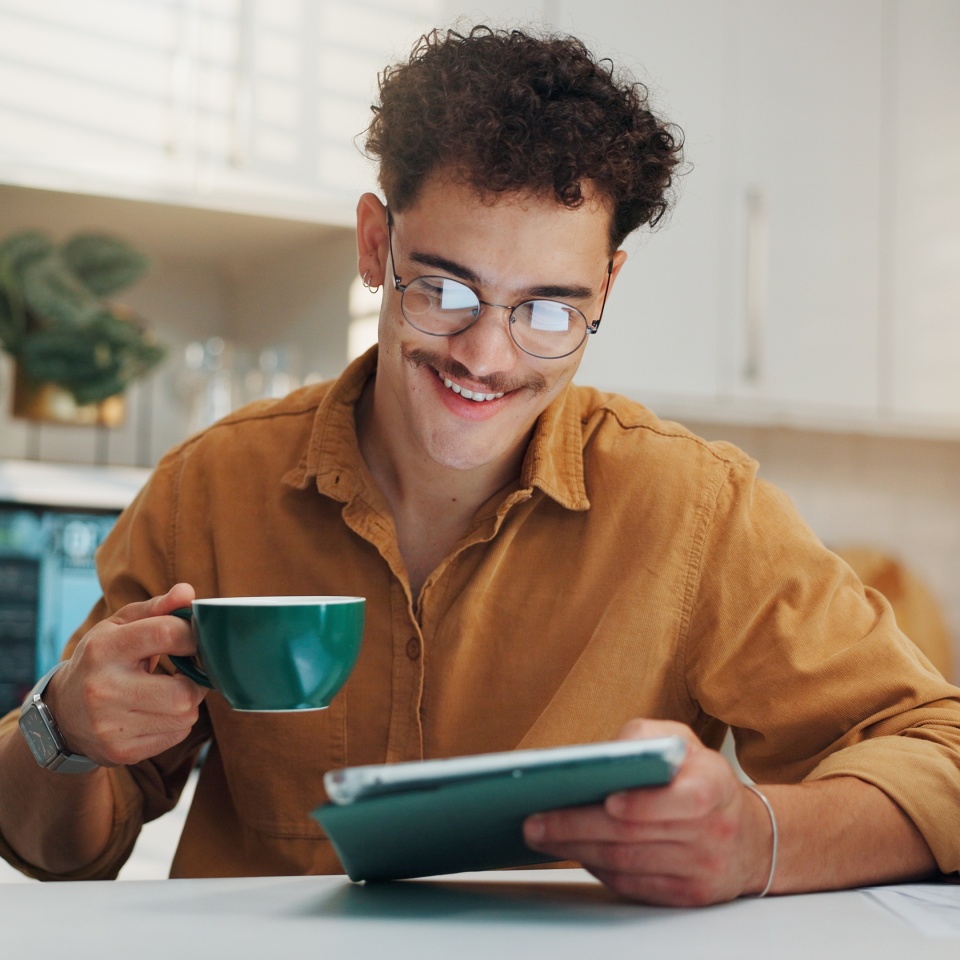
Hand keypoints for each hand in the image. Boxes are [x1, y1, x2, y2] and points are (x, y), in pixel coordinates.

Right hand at [42, 584, 207, 767]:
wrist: (62, 714)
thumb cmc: (101, 660)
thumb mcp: (119, 626)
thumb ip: (157, 608)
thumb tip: (188, 592)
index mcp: (104, 649)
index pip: (165, 634)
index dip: (192, 635)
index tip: (195, 640)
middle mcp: (104, 689)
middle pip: (183, 691)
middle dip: (196, 680)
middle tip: (188, 673)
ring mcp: (110, 725)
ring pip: (185, 716)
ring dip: (188, 702)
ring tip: (169, 692)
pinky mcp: (121, 752)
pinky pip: (176, 736)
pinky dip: (177, 723)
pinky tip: (157, 712)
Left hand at [522, 719, 773, 905]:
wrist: (749, 838)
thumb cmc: (702, 779)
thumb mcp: (682, 741)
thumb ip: (644, 736)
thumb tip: (605, 754)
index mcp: (713, 787)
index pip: (680, 800)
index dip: (642, 803)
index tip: (606, 800)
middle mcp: (712, 833)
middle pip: (635, 835)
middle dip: (578, 828)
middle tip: (535, 822)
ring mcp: (701, 870)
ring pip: (628, 864)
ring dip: (578, 850)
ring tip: (542, 835)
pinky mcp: (687, 897)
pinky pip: (634, 886)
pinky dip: (599, 869)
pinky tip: (575, 851)